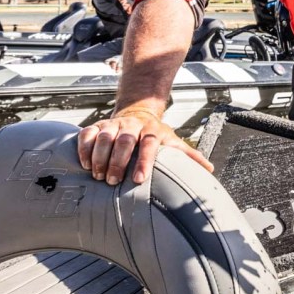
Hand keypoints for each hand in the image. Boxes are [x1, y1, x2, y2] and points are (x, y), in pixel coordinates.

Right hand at [77, 108, 213, 184]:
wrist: (138, 112)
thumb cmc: (155, 134)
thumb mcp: (172, 141)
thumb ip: (188, 155)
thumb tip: (209, 169)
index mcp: (152, 131)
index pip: (150, 144)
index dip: (144, 161)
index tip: (139, 179)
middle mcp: (133, 125)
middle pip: (125, 140)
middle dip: (118, 161)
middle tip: (113, 181)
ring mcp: (114, 124)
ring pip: (105, 136)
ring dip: (100, 157)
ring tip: (99, 176)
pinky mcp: (98, 126)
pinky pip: (87, 133)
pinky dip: (84, 148)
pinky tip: (84, 164)